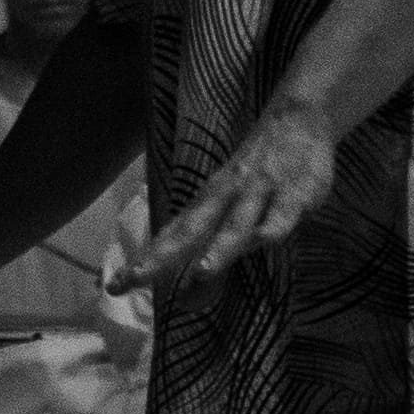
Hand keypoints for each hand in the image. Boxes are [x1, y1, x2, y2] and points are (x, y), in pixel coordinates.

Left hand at [127, 90, 338, 295]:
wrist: (298, 116)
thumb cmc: (259, 171)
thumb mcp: (231, 206)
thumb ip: (210, 249)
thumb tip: (187, 297)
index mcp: (209, 202)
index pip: (171, 236)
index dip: (145, 261)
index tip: (114, 286)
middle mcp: (226, 197)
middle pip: (191, 229)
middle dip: (164, 255)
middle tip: (137, 279)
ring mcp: (259, 193)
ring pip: (237, 222)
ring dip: (220, 246)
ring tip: (203, 271)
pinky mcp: (294, 192)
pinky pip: (282, 212)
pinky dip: (274, 225)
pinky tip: (266, 239)